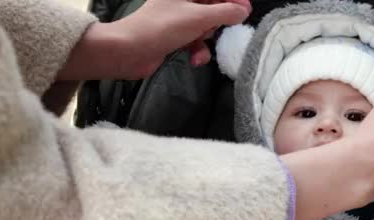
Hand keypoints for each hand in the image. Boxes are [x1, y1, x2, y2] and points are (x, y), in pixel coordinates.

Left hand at [58, 0, 250, 80]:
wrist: (129, 51)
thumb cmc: (162, 27)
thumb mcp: (199, 17)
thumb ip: (226, 13)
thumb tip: (244, 11)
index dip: (232, 0)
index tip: (244, 11)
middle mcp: (180, 0)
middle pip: (212, 7)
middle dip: (216, 22)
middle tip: (216, 29)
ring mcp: (176, 18)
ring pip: (204, 26)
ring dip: (206, 39)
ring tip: (200, 44)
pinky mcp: (173, 36)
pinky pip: (194, 40)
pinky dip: (197, 50)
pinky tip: (194, 59)